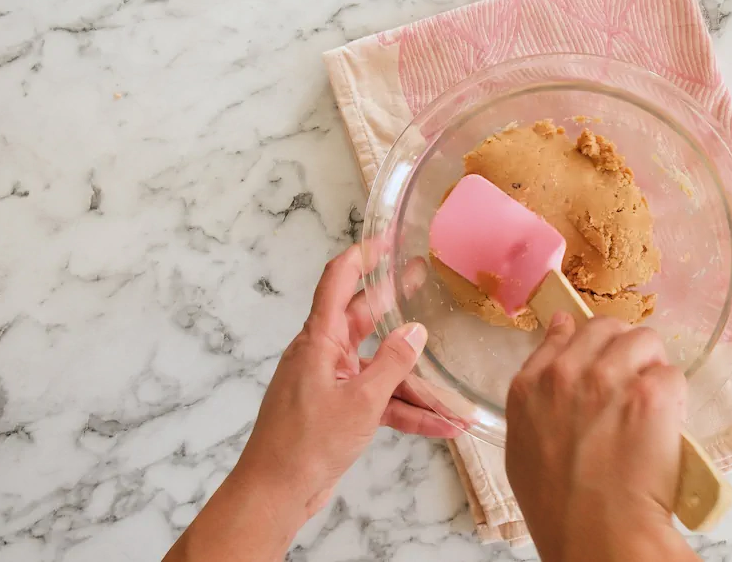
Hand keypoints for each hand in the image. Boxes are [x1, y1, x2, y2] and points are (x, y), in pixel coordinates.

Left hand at [236, 244, 459, 519]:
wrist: (276, 492)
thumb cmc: (306, 444)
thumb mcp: (361, 400)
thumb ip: (393, 363)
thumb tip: (416, 331)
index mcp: (320, 340)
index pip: (338, 281)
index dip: (362, 255)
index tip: (387, 238)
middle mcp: (325, 355)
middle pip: (366, 320)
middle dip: (397, 303)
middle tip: (424, 279)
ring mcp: (333, 383)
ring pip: (382, 369)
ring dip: (417, 381)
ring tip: (455, 382)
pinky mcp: (340, 412)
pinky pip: (381, 403)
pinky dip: (409, 412)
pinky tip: (444, 426)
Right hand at [505, 315, 694, 561]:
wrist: (597, 534)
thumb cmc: (558, 506)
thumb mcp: (523, 447)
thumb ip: (535, 388)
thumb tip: (557, 331)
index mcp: (531, 387)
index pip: (562, 335)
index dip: (587, 344)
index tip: (599, 354)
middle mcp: (567, 373)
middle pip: (606, 328)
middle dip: (623, 349)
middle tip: (633, 383)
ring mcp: (609, 379)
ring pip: (644, 341)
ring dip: (652, 366)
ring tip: (653, 402)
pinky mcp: (650, 393)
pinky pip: (672, 375)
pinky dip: (675, 398)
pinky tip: (667, 423)